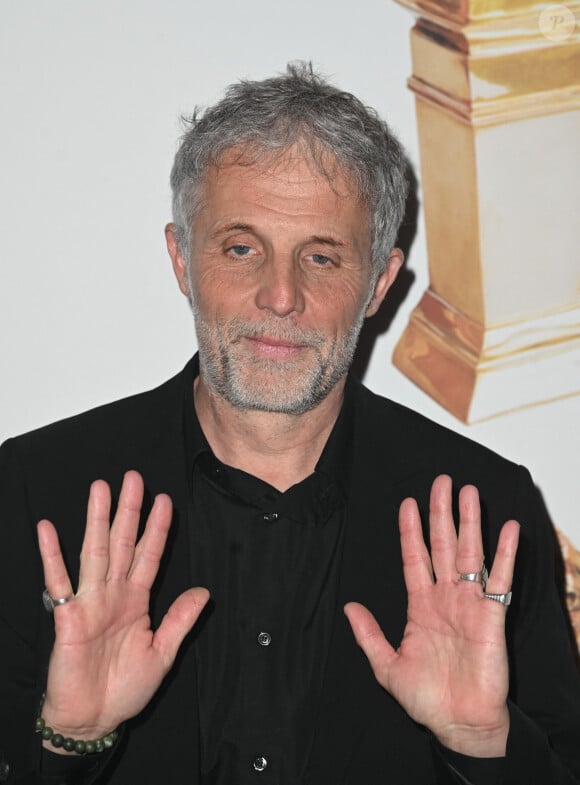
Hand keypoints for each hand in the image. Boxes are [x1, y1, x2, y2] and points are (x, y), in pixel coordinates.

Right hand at [37, 470, 208, 747]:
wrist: (93, 719)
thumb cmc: (124, 688)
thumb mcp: (162, 653)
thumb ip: (180, 620)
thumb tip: (204, 591)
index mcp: (136, 600)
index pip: (149, 555)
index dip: (157, 528)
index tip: (165, 500)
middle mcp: (113, 594)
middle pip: (122, 543)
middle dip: (128, 511)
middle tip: (133, 478)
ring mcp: (90, 602)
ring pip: (94, 552)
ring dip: (97, 520)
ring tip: (100, 489)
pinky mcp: (67, 617)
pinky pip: (59, 581)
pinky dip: (52, 555)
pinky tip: (47, 529)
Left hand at [345, 474, 519, 756]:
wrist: (459, 724)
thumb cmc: (427, 699)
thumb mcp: (387, 665)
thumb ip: (369, 635)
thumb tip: (348, 607)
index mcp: (421, 605)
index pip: (414, 557)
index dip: (410, 531)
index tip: (407, 504)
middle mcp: (445, 597)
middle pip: (442, 545)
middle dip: (440, 513)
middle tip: (441, 482)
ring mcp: (469, 603)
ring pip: (469, 553)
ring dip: (470, 522)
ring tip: (469, 493)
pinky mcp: (492, 616)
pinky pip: (499, 578)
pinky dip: (505, 553)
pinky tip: (508, 529)